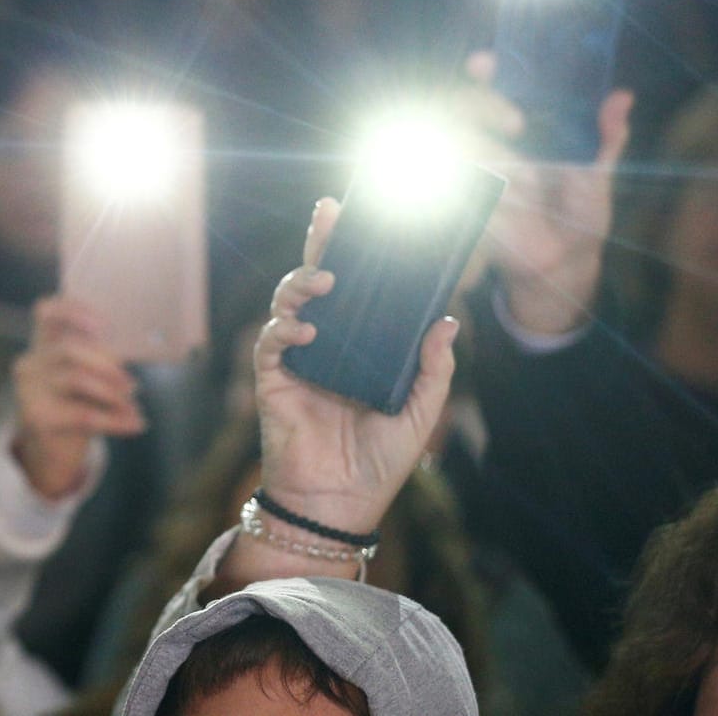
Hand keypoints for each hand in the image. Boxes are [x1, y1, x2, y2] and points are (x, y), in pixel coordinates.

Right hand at [10, 295, 144, 500]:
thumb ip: (97, 358)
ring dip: (113, 393)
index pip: (46, 312)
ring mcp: (29, 391)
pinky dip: (115, 421)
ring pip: (76, 379)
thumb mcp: (84, 377)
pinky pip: (84, 414)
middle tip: (132, 384)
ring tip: (133, 406)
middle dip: (107, 364)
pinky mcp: (37, 418)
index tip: (104, 325)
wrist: (51, 453)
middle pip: (69, 348)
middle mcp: (29, 364)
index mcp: (41, 345)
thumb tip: (125, 351)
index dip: (73, 310)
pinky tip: (134, 425)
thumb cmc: (73, 406)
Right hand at [217, 200, 457, 590]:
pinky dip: (285, 330)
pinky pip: (271, 342)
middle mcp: (327, 344)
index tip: (361, 216)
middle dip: (321, 244)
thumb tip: (446, 318)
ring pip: (289, 303)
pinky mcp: (272, 379)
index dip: (356, 253)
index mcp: (361, 346)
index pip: (357, 290)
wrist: (340, 503)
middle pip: (317, 281)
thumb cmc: (380, 462)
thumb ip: (434, 367)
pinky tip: (306, 332)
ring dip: (301, 283)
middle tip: (329, 214)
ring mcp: (296, 359)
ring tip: (325, 281)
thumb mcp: (421, 411)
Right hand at [462, 52, 631, 333]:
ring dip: (479, 149)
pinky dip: (470, 187)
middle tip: (517, 122)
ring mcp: (468, 174)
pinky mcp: (459, 204)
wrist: (565, 263)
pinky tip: (496, 196)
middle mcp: (487, 145)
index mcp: (517, 132)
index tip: (486, 61)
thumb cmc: (581, 213)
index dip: (479, 73)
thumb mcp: (598, 172)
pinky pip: (449, 185)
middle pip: (456, 107)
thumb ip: (606, 135)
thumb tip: (622, 96)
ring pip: (449, 141)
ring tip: (515, 173)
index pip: (485, 90)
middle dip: (479, 103)